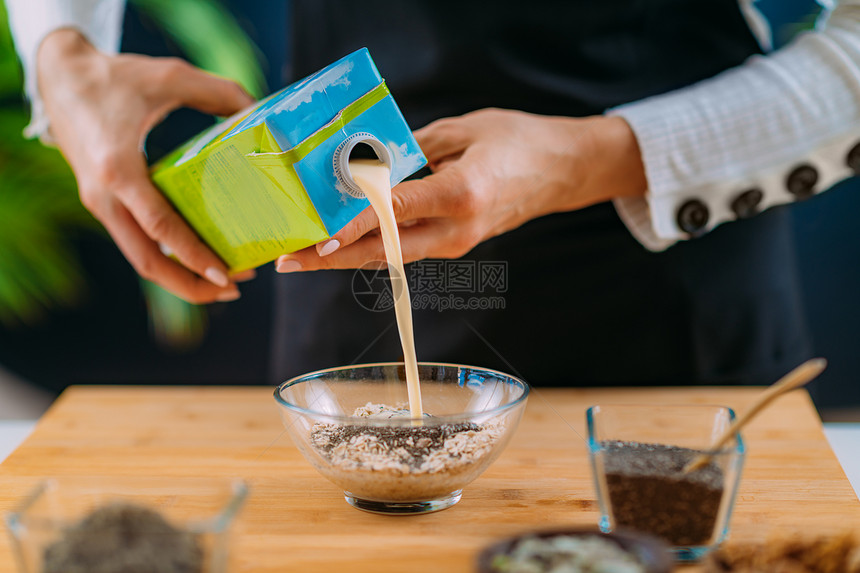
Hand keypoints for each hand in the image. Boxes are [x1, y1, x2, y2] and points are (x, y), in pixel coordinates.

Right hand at [38, 29, 255, 302]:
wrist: (57, 73)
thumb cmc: (113, 75)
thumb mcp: (170, 76)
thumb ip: (220, 92)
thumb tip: (260, 112)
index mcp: (118, 169)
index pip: (160, 227)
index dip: (194, 255)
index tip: (227, 274)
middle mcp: (103, 195)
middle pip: (147, 262)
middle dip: (191, 285)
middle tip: (233, 288)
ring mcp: (99, 203)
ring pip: (139, 259)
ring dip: (179, 277)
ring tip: (221, 281)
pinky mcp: (101, 203)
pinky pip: (135, 242)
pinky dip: (166, 256)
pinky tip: (196, 256)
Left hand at [274, 108, 645, 272]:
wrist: (563, 172)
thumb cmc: (519, 141)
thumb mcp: (464, 130)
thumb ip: (413, 149)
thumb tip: (367, 164)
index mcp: (463, 194)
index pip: (396, 213)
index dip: (353, 226)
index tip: (317, 239)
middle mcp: (457, 230)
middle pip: (384, 252)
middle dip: (332, 259)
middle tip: (288, 261)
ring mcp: (457, 243)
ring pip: (390, 256)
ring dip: (346, 256)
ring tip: (304, 254)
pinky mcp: (455, 244)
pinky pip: (405, 249)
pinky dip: (371, 247)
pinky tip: (342, 241)